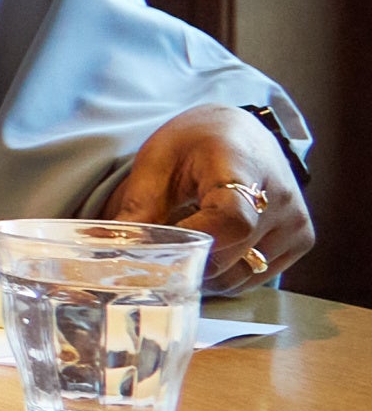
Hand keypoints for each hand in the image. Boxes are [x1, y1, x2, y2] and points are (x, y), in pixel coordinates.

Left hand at [109, 104, 312, 293]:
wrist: (240, 133)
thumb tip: (109, 249)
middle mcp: (281, 200)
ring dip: (205, 271)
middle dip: (187, 261)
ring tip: (186, 242)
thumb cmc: (195, 143)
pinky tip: (211, 248)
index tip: (163, 244)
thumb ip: (138, 207)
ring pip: (241, 276)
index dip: (194, 243)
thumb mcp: (157, 162)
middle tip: (160, 248)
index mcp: (244, 169)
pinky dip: (226, 273)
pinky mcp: (301, 240)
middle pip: (231, 257)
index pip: (231, 222)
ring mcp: (296, 224)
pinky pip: (255, 277)